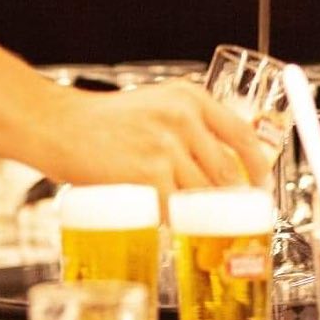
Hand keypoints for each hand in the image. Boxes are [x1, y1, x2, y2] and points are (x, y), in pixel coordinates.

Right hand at [37, 80, 267, 205]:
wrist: (58, 125)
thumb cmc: (99, 120)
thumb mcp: (153, 105)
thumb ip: (186, 124)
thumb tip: (220, 159)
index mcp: (189, 98)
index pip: (241, 134)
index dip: (258, 166)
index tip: (261, 184)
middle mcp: (183, 118)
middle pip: (226, 171)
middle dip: (229, 200)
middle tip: (223, 213)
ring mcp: (167, 147)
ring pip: (203, 193)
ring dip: (201, 213)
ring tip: (190, 219)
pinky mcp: (149, 174)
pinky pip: (176, 208)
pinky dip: (175, 221)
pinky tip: (167, 221)